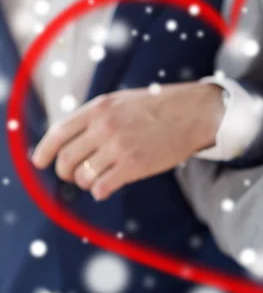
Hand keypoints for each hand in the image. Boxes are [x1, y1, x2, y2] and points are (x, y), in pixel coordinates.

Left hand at [32, 83, 223, 200]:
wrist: (192, 113)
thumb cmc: (159, 107)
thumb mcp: (121, 101)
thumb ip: (96, 117)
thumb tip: (72, 138)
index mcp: (99, 109)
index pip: (58, 133)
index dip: (44, 151)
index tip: (40, 162)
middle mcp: (104, 128)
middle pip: (66, 159)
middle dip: (64, 172)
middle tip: (72, 175)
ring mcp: (118, 147)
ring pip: (82, 176)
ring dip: (84, 182)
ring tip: (96, 179)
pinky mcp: (134, 166)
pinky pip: (101, 187)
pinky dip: (99, 191)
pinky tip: (106, 187)